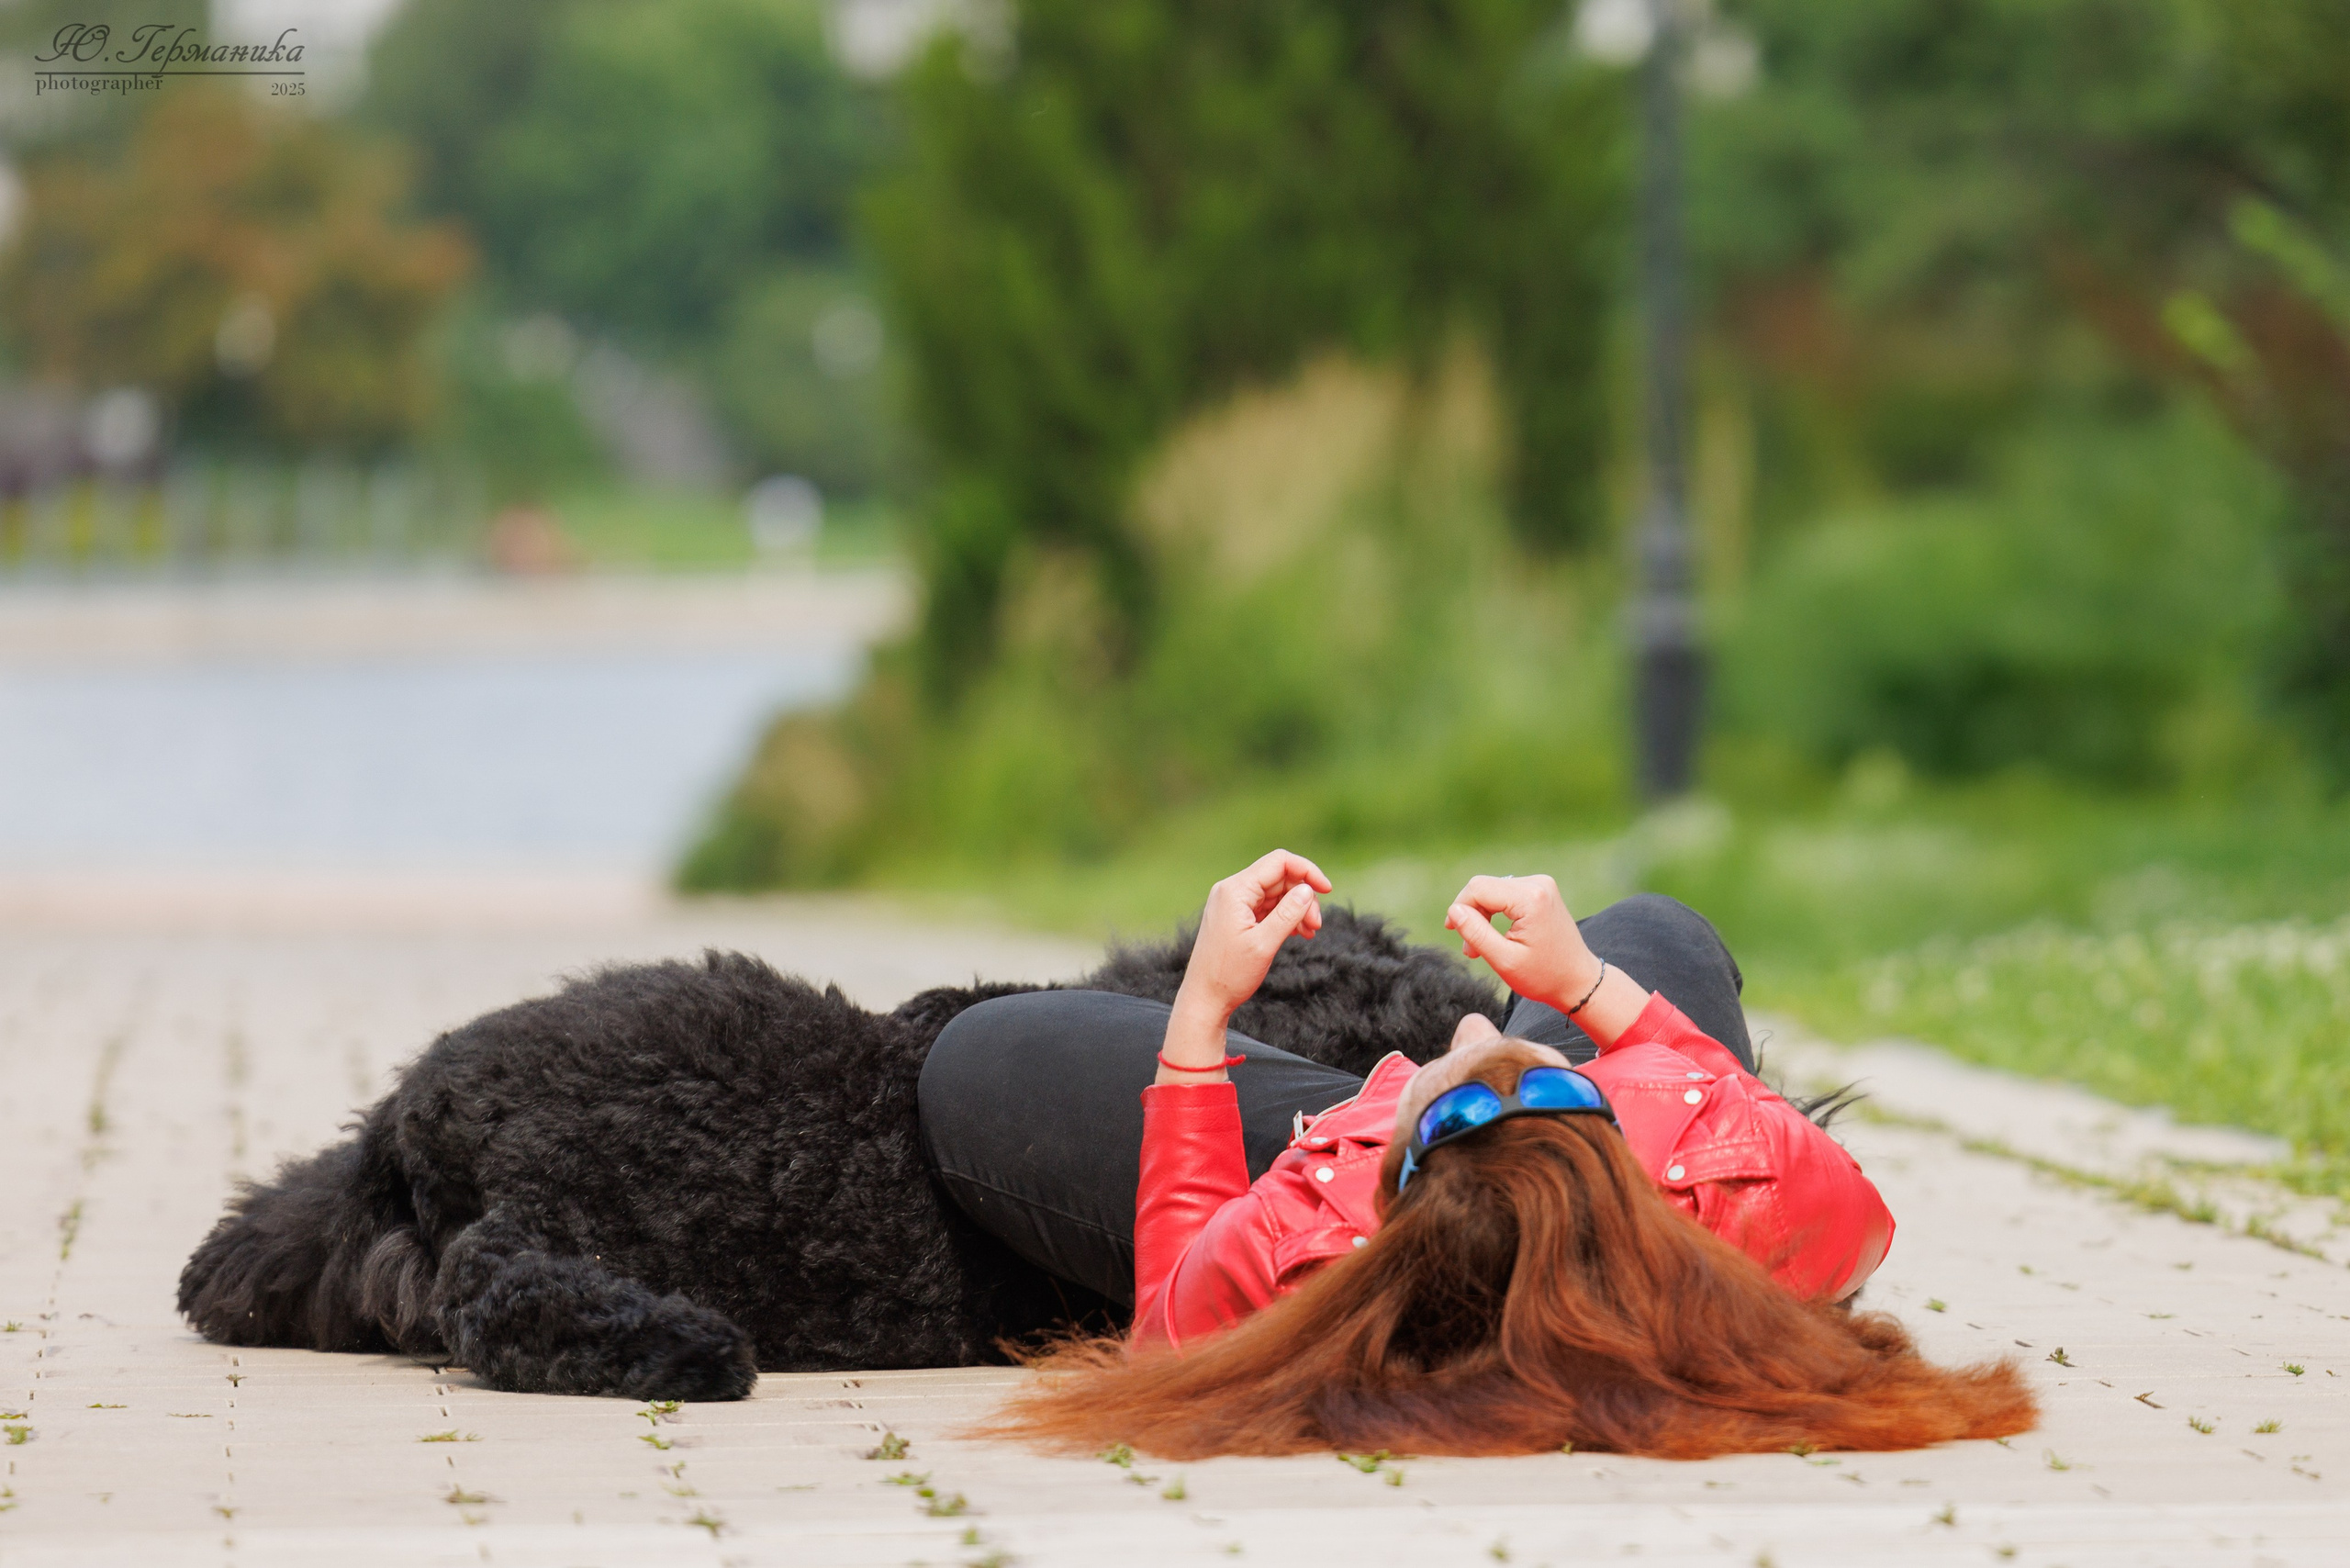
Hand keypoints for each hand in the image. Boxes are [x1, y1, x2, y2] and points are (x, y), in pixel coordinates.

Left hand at [1175, 849, 1331, 1018]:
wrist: (1205, 999)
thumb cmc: (1229, 974)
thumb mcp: (1264, 944)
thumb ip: (1288, 914)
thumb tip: (1308, 890)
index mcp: (1235, 890)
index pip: (1279, 862)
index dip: (1307, 871)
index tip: (1327, 890)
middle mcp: (1232, 891)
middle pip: (1280, 878)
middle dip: (1303, 898)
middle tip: (1316, 925)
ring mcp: (1233, 904)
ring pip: (1276, 894)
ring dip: (1297, 910)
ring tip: (1310, 933)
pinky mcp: (1237, 917)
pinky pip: (1268, 908)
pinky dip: (1285, 917)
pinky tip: (1299, 933)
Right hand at [1443, 874, 1597, 1009]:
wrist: (1579, 980)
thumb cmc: (1544, 976)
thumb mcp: (1504, 960)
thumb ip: (1476, 933)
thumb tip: (1454, 910)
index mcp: (1531, 898)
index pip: (1478, 888)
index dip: (1459, 908)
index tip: (1453, 932)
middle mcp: (1538, 884)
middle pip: (1485, 886)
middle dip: (1471, 914)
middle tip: (1471, 948)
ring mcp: (1541, 885)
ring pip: (1493, 890)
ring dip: (1481, 915)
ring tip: (1480, 946)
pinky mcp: (1541, 890)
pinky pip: (1505, 893)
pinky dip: (1494, 912)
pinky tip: (1494, 934)